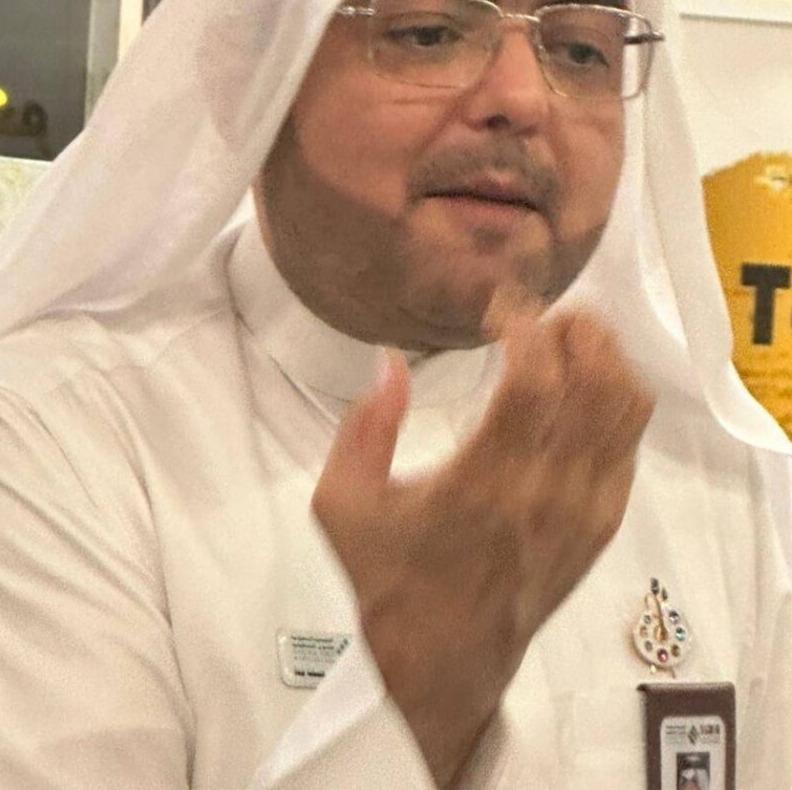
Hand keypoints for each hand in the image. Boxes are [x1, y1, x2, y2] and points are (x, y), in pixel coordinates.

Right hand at [312, 310, 653, 787]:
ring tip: (562, 341)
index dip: (526, 326)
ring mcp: (586, 510)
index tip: (500, 306)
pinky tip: (576, 390)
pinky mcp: (602, 525)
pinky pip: (629, 443)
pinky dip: (614, 399)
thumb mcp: (342, 506)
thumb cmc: (386, 582)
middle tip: (538, 315)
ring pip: (626, 408)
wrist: (439, 666)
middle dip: (576, 329)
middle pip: (598, 382)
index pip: (536, 381)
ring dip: (603, 358)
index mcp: (484, 485)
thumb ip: (362, 428)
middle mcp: (549, 493)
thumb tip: (390, 363)